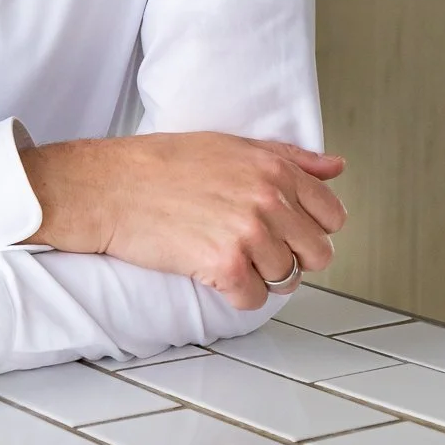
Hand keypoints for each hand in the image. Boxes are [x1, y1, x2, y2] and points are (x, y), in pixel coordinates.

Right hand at [20, 133, 346, 310]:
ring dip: (260, 275)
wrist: (109, 186)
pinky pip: (254, 299)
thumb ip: (289, 158)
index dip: (308, 227)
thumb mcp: (230, 145)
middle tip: (253, 248)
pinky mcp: (225, 265)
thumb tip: (336, 167)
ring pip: (287, 279)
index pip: (332, 215)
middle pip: (317, 253)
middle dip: (290, 256)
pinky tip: (210, 271)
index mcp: (273, 166)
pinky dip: (235, 294)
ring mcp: (249, 232)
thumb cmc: (161, 163)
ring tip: (225, 255)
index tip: (284, 229)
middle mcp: (268, 197)